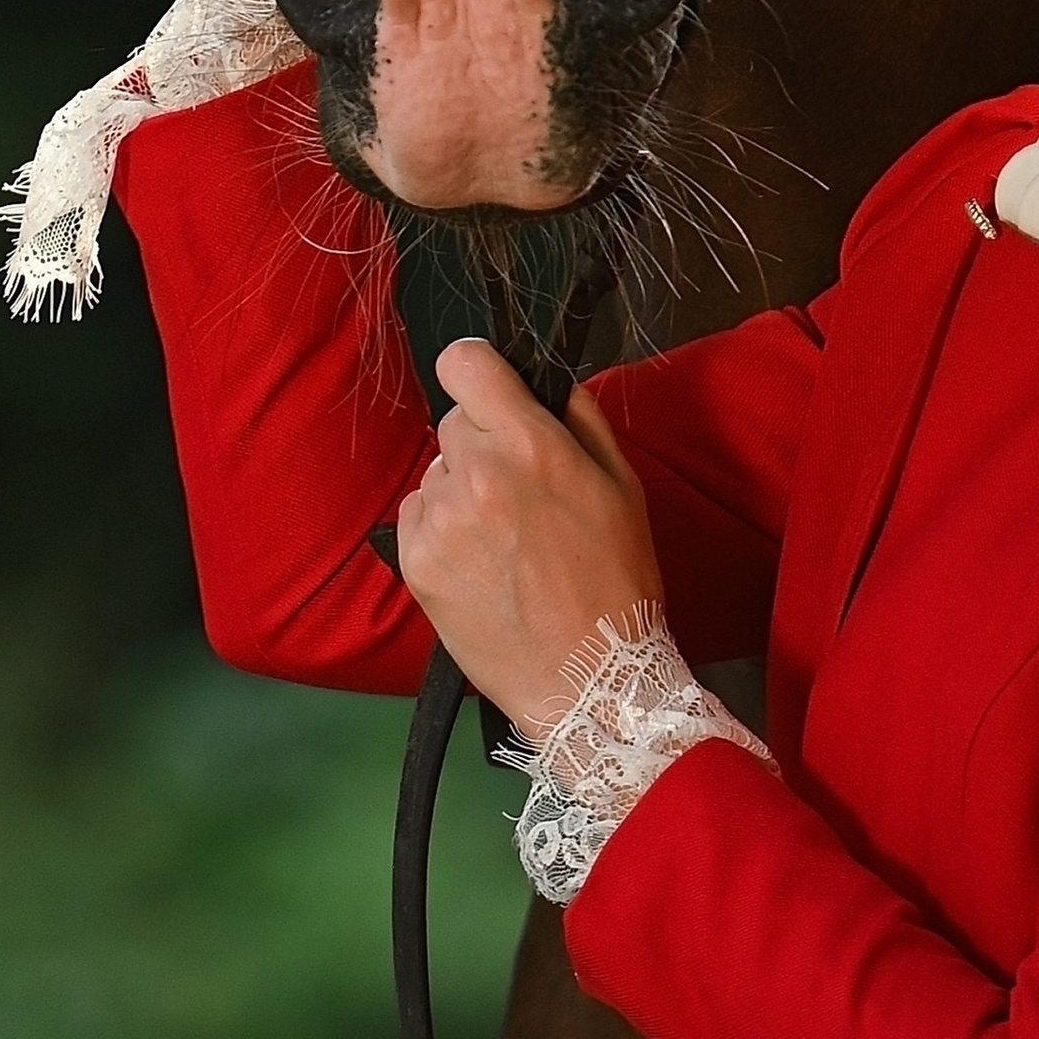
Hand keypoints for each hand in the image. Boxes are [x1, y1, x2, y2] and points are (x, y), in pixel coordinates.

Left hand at [394, 356, 661, 733]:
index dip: (476, 371)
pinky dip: (441, 529)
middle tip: (520, 492)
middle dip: (482, 443)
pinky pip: (417, 515)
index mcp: (530, 443)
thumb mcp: (623, 485)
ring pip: (436, 472)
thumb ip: (581, 418)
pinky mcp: (416, 562)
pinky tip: (480, 563)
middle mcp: (476, 472)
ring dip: (461, 490)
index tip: (489, 392)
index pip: (464, 362)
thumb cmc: (616, 580)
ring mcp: (441, 519)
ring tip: (503, 540)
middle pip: (453, 422)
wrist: (587, 677)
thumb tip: (547, 382)